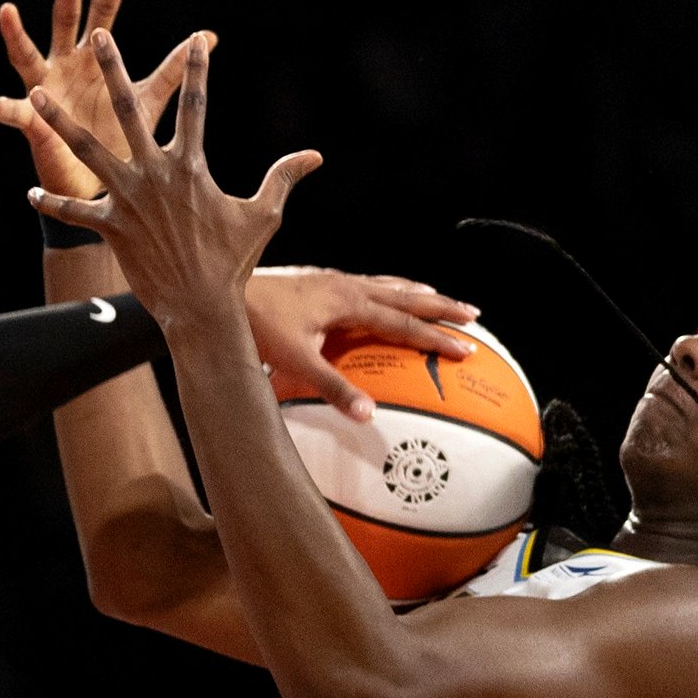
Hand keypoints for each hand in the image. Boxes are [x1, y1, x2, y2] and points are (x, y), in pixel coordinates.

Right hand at [0, 0, 205, 201]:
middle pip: (66, 17)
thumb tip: (208, 37)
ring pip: (26, 55)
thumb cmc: (118, 137)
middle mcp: (66, 64)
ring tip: (7, 11)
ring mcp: (45, 88)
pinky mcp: (34, 120)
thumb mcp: (146, 99)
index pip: (105, 10)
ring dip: (15, 34)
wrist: (100, 184)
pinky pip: (12, 111)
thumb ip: (171, 69)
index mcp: (94, 58)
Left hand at [29, 31, 318, 328]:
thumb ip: (283, 178)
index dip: (196, 70)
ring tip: (36, 94)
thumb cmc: (233, 262)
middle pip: (131, 110)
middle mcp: (156, 174)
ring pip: (87, 150)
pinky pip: (74, 211)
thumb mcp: (264, 215)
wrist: (201, 307)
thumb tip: (316, 155)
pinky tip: (29, 194)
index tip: (194, 39)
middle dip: (114, 69)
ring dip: (59, 122)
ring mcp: (129, 198)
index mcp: (191, 166)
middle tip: (100, 37)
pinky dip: (51, 204)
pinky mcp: (110, 226)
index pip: (194, 106)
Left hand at [248, 266, 480, 418]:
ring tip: (438, 298)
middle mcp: (347, 286)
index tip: (467, 349)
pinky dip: (387, 288)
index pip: (403, 323)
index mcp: (349, 303)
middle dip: (440, 307)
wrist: (224, 293)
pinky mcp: (319, 282)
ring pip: (387, 285)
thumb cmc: (257, 327)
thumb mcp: (297, 362)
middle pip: (405, 296)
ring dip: (416, 293)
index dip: (436, 338)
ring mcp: (332, 281)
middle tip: (473, 314)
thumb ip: (334, 388)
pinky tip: (383, 293)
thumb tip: (370, 417)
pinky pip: (366, 284)